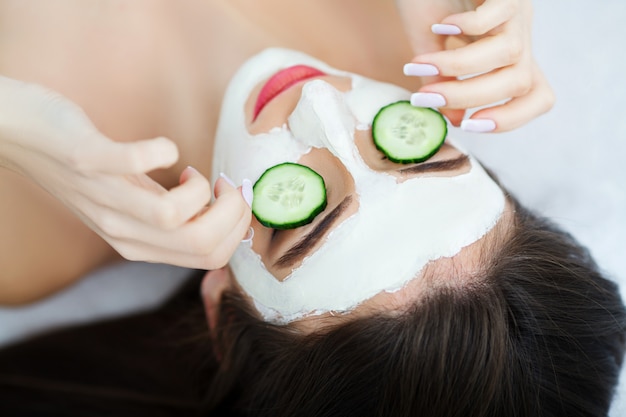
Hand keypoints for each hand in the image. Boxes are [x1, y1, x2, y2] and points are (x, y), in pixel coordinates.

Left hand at [0, 75, 251, 268]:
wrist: (20, 136)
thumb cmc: (85, 167)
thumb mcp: (131, 204)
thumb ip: (169, 214)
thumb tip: (223, 209)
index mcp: (138, 245)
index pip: (209, 257)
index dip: (236, 228)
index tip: (230, 199)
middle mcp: (122, 230)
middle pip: (200, 242)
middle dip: (232, 212)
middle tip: (224, 186)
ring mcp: (104, 197)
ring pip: (171, 216)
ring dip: (200, 189)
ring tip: (190, 172)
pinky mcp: (88, 159)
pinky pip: (134, 161)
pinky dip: (162, 150)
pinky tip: (165, 148)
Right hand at [396, 0, 554, 131]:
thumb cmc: (428, 4)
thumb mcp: (432, 50)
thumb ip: (443, 82)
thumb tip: (454, 118)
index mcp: (508, 59)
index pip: (538, 97)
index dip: (513, 118)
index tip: (469, 125)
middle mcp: (519, 37)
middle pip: (520, 83)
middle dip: (468, 97)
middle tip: (425, 98)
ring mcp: (516, 12)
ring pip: (510, 53)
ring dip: (457, 67)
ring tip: (418, 65)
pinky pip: (499, 14)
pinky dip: (466, 28)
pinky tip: (440, 26)